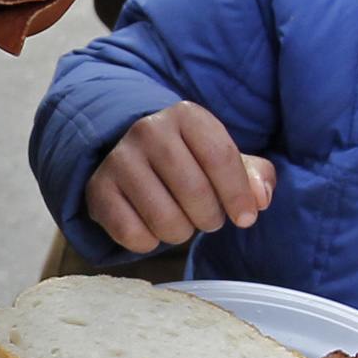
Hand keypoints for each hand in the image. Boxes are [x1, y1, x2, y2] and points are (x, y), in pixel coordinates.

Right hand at [84, 101, 275, 252]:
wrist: (133, 157)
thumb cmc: (189, 161)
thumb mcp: (223, 159)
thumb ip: (253, 176)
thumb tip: (260, 199)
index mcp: (186, 115)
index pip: (220, 157)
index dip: (238, 195)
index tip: (246, 218)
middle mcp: (148, 130)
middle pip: (195, 191)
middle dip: (210, 217)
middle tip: (208, 218)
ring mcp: (119, 159)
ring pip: (165, 218)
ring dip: (181, 232)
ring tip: (181, 222)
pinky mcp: (98, 189)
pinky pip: (132, 234)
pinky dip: (149, 242)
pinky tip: (151, 228)